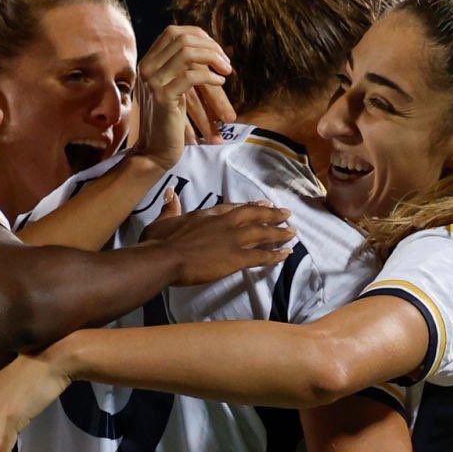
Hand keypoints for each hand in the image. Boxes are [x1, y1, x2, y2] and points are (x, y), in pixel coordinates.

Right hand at [129, 26, 233, 169]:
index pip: (174, 32)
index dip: (201, 37)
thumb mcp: (174, 89)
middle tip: (226, 64)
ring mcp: (152, 81)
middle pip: (182, 38)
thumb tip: (211, 48)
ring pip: (187, 52)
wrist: (155, 152)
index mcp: (148, 63)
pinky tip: (220, 83)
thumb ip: (182, 68)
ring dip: (213, 58)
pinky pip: (191, 76)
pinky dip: (210, 77)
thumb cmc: (169, 124)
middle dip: (210, 47)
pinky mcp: (162, 96)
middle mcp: (146, 68)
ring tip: (226, 73)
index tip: (218, 53)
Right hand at [143, 199, 293, 283]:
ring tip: (293, 232)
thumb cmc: (159, 242)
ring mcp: (232, 239)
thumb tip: (171, 193)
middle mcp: (224, 223)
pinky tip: (287, 254)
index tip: (262, 204)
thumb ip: (170, 208)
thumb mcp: (163, 221)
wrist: (164, 257)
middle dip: (272, 214)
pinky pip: (261, 255)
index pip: (233, 207)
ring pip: (262, 233)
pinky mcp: (236, 258)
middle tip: (286, 213)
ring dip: (279, 232)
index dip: (250, 206)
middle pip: (254, 215)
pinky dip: (276, 254)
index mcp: (207, 214)